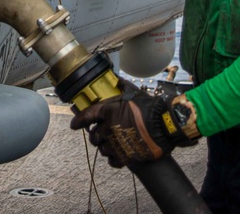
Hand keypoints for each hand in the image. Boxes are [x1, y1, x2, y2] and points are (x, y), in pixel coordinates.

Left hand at [69, 81, 197, 168]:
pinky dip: (114, 158)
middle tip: (100, 133)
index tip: (74, 124)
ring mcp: (116, 144)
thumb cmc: (150, 108)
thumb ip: (122, 87)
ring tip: (112, 143)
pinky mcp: (125, 157)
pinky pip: (112, 161)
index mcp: (108, 112)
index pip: (86, 116)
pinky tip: (118, 154)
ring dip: (105, 146)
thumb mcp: (135, 94)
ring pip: (102, 149)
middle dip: (95, 135)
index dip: (78, 120)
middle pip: (94, 136)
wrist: (165, 126)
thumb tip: (117, 79)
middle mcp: (108, 129)